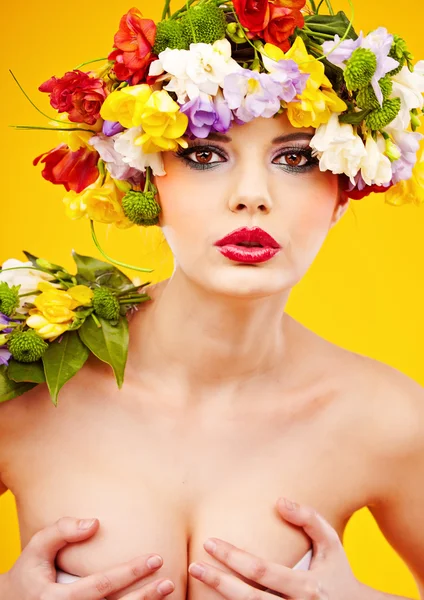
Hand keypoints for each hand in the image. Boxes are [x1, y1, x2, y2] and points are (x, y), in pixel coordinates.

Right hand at [3, 516, 174, 599]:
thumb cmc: (28, 574)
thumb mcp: (36, 548)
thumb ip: (62, 531)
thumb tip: (95, 524)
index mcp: (57, 599)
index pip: (103, 585)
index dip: (131, 572)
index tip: (155, 558)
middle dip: (145, 596)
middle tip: (169, 581)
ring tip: (167, 593)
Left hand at [188, 497, 362, 599]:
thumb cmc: (340, 575)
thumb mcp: (332, 545)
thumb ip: (309, 520)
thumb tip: (280, 501)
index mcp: (306, 587)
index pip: (261, 571)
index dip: (232, 557)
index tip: (210, 542)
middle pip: (248, 599)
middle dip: (218, 582)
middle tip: (194, 566)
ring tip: (198, 583)